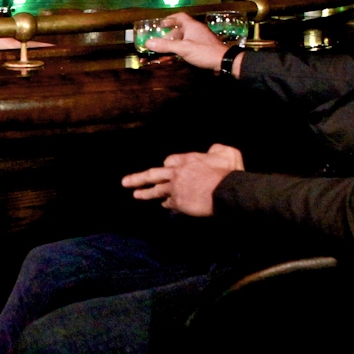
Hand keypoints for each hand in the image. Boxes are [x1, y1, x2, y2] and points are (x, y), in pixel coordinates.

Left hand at [121, 144, 244, 216]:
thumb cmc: (229, 172)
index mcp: (186, 159)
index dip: (168, 165)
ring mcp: (175, 189)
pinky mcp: (178, 203)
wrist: (227, 192)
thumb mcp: (227, 152)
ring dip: (145, 193)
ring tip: (135, 195)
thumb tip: (212, 149)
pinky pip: (168, 203)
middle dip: (138, 178)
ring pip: (156, 190)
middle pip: (153, 174)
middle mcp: (176, 173)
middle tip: (124, 182)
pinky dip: (165, 203)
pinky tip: (163, 204)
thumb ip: (216, 149)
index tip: (167, 168)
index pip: (169, 161)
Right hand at [144, 11, 229, 71]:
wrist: (223, 61)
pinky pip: (188, 47)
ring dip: (173, 46)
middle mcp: (196, 31)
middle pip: (180, 30)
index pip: (180, 17)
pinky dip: (180, 51)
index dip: (170, 19)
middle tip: (160, 43)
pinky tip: (176, 58)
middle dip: (168, 37)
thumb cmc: (205, 51)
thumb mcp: (183, 48)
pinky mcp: (203, 49)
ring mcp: (200, 40)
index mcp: (192, 26)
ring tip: (164, 53)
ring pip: (183, 40)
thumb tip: (148, 42)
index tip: (161, 24)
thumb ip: (166, 46)